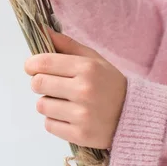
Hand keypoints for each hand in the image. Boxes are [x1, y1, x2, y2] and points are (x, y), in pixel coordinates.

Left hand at [25, 29, 126, 149]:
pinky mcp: (80, 136)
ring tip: (63, 101)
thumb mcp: (93, 59)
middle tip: (49, 84)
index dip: (31, 64)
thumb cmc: (109, 83)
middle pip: (38, 83)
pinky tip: (68, 116)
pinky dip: (54, 120)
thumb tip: (41, 29)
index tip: (31, 67)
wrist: (135, 117)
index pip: (44, 62)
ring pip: (41, 105)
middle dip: (39, 83)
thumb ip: (66, 44)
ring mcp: (82, 115)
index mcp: (87, 68)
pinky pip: (49, 125)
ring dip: (47, 102)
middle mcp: (84, 90)